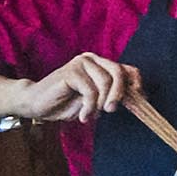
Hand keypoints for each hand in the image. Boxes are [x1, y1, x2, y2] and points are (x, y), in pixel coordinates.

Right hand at [17, 55, 140, 126]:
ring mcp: (81, 63)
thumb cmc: (65, 103)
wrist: (35, 104)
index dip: (137, 84)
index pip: (128, 69)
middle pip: (118, 73)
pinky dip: (89, 107)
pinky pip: (90, 90)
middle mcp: (92, 59)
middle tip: (111, 110)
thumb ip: (111, 95)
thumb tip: (137, 98)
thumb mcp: (95, 101)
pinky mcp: (71, 71)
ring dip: (100, 103)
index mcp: (101, 65)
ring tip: (90, 114)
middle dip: (119, 94)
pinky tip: (82, 115)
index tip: (140, 100)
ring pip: (105, 82)